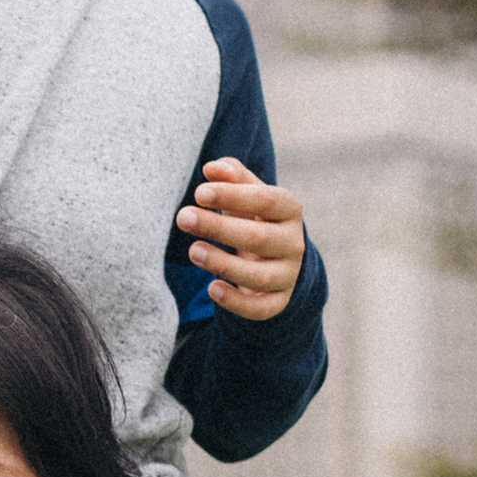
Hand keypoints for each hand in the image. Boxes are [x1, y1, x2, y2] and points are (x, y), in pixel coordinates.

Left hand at [178, 159, 305, 321]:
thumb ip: (232, 177)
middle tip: (183, 217)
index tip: (199, 192)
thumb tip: (212, 168)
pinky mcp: (278, 301)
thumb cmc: (254, 217)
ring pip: (259, 276)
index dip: (233, 195)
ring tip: (193, 251)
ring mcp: (288, 275)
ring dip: (223, 264)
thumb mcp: (247, 193)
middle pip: (258, 238)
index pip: (266, 200)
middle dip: (218, 228)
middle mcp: (293, 243)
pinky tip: (212, 289)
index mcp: (289, 209)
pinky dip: (237, 302)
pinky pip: (261, 308)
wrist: (275, 258)